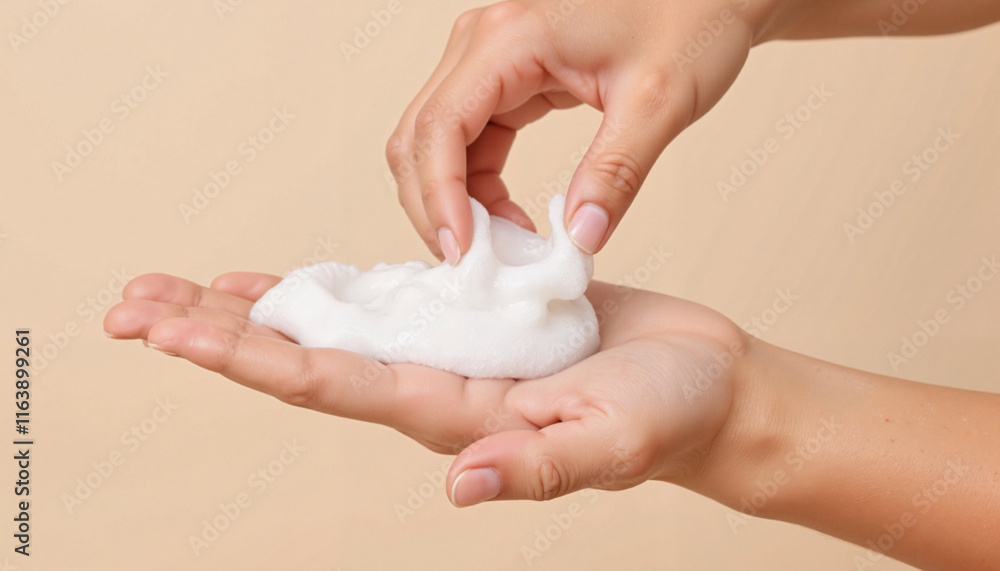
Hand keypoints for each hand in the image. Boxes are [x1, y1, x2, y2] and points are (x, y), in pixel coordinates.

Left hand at [104, 272, 747, 505]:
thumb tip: (460, 485)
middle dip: (216, 330)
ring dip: (254, 307)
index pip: (330, 384)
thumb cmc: (671, 417)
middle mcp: (434, 385)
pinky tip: (286, 279)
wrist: (704, 385)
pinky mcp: (473, 319)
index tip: (172, 327)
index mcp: (454, 413)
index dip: (249, 355)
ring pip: (333, 326)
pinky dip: (328, 286)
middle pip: (305, 356)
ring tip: (181, 287)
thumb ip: (540, 465)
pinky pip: (384, 301)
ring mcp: (450, 351)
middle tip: (133, 303)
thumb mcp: (615, 442)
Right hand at [387, 0, 777, 259]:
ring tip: (499, 248)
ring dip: (453, 202)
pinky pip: (467, 142)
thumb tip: (580, 240)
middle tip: (475, 265)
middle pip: (420, 137)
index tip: (464, 254)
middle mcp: (483, 42)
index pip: (440, 127)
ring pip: (435, 143)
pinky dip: (476, 188)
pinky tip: (509, 220)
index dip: (440, 198)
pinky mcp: (505, 79)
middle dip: (435, 206)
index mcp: (510, 39)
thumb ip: (615, 174)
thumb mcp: (659, 103)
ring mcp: (488, 59)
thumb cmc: (691, 22)